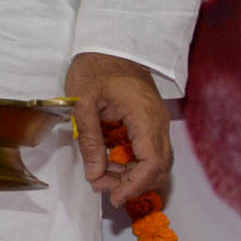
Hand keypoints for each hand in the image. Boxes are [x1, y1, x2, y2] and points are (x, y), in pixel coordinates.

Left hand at [68, 51, 173, 209]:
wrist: (110, 44)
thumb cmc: (94, 67)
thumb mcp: (82, 102)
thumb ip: (89, 140)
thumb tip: (94, 175)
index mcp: (144, 115)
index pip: (152, 162)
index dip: (135, 185)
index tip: (113, 197)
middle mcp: (158, 121)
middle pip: (158, 167)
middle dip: (132, 183)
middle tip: (100, 186)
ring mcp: (158, 121)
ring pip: (156, 162)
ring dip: (132, 175)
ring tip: (100, 175)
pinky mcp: (151, 121)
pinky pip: (150, 151)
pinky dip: (133, 163)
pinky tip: (109, 162)